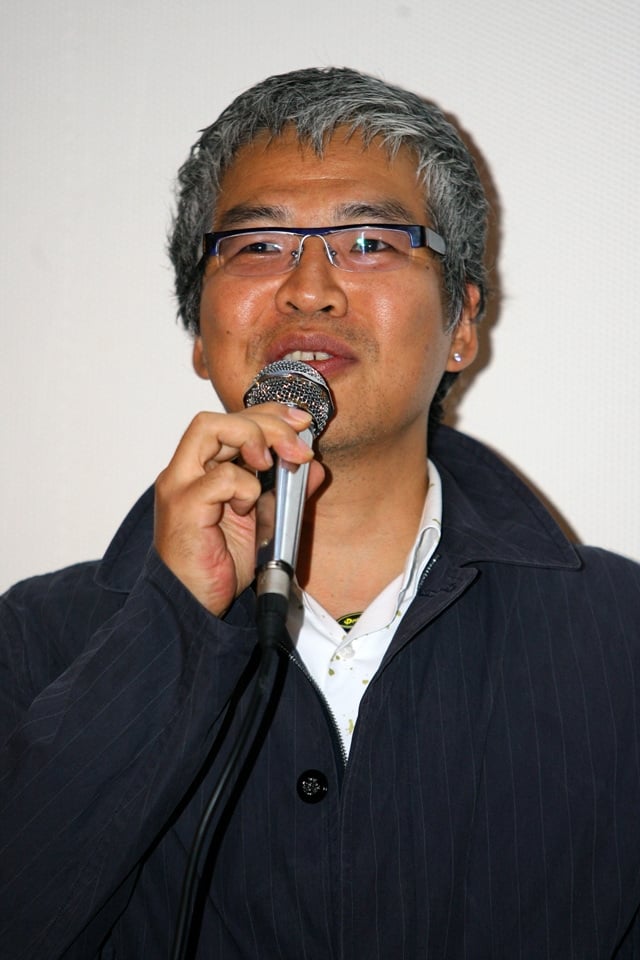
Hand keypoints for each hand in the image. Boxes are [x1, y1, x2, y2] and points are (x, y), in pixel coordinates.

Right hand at [153, 403, 324, 615]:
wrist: (194, 605)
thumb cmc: (219, 565)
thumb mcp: (265, 522)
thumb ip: (288, 494)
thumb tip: (317, 469)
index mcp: (201, 469)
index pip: (230, 419)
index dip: (267, 414)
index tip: (301, 423)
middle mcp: (185, 470)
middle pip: (220, 418)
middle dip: (267, 423)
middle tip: (297, 447)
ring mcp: (180, 486)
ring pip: (210, 429)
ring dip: (253, 439)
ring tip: (272, 465)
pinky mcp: (183, 507)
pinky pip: (220, 478)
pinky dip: (245, 487)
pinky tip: (247, 509)